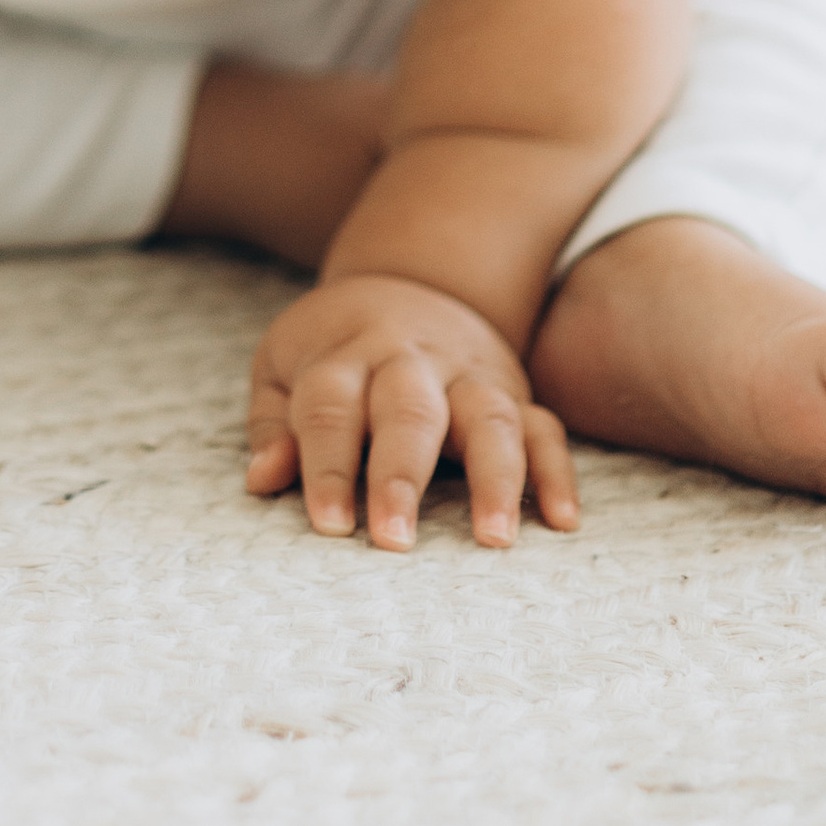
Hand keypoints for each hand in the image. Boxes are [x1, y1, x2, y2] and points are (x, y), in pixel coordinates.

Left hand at [244, 271, 577, 550]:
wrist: (408, 284)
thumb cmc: (332, 348)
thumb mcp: (283, 366)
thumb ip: (272, 424)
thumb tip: (263, 479)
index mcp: (345, 353)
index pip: (331, 407)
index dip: (327, 467)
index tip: (330, 526)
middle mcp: (410, 360)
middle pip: (408, 410)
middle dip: (400, 475)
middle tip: (393, 541)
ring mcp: (469, 374)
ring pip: (489, 416)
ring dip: (495, 477)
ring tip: (493, 539)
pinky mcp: (515, 393)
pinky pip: (545, 429)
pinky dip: (557, 473)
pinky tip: (562, 521)